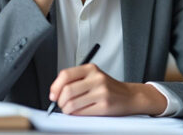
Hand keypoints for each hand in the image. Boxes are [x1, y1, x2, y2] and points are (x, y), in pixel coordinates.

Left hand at [49, 64, 166, 115]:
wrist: (130, 96)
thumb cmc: (108, 88)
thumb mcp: (93, 76)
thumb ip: (76, 80)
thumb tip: (55, 92)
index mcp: (91, 68)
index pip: (65, 75)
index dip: (55, 87)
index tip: (53, 95)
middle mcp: (96, 78)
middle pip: (67, 91)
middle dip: (60, 101)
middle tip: (61, 105)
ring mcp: (101, 92)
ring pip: (72, 104)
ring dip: (66, 110)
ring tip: (70, 109)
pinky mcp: (104, 106)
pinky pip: (82, 113)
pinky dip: (76, 114)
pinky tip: (79, 112)